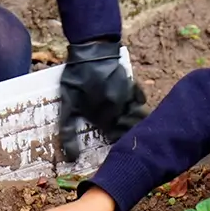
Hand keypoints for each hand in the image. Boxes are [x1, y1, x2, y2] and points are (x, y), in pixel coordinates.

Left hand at [58, 39, 149, 161]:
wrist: (91, 51)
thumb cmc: (76, 79)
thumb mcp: (68, 105)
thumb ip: (68, 132)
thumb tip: (71, 158)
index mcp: (104, 117)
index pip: (116, 138)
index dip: (115, 142)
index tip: (111, 143)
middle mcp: (120, 109)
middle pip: (131, 129)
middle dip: (127, 134)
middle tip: (121, 136)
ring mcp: (129, 96)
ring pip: (140, 115)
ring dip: (136, 121)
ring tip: (130, 126)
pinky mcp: (133, 85)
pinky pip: (141, 99)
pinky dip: (139, 104)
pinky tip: (133, 107)